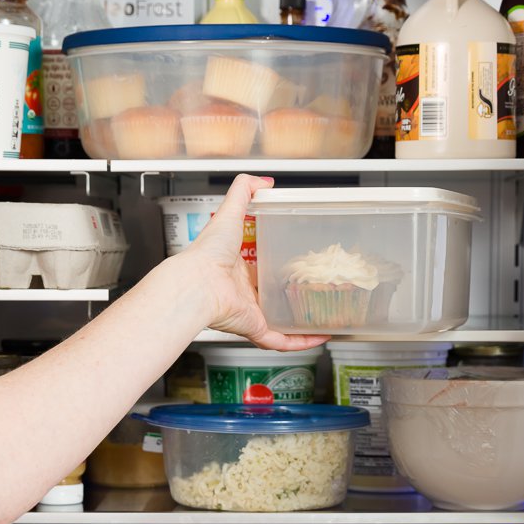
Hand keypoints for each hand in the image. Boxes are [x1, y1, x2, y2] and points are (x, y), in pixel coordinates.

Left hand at [182, 174, 328, 350]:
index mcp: (238, 267)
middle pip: (273, 294)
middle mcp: (244, 291)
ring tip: (326, 315)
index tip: (302, 256)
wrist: (197, 283)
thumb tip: (264, 181)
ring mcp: (251, 312)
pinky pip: (282, 340)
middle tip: (320, 284)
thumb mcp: (229, 212)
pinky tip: (320, 337)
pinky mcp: (256, 328)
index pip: (262, 265)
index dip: (281, 262)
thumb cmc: (207, 253)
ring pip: (281, 321)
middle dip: (295, 292)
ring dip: (302, 321)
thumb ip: (244, 191)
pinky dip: (302, 342)